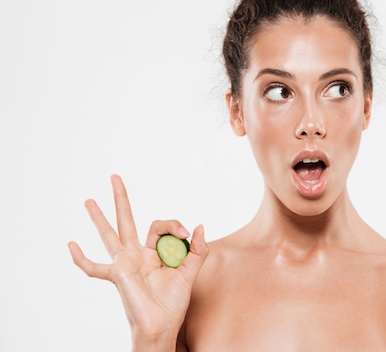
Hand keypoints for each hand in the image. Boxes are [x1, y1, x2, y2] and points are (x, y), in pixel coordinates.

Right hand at [68, 175, 208, 348]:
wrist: (162, 324)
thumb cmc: (173, 302)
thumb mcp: (189, 273)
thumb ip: (197, 250)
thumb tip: (199, 226)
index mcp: (154, 252)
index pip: (160, 227)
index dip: (173, 225)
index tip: (185, 232)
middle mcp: (137, 254)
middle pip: (126, 220)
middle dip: (121, 199)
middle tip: (115, 177)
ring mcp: (125, 263)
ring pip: (109, 235)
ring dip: (98, 217)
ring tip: (88, 200)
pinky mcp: (118, 274)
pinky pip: (94, 267)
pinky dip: (81, 258)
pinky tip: (70, 245)